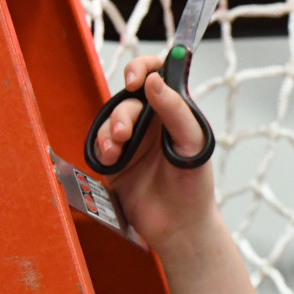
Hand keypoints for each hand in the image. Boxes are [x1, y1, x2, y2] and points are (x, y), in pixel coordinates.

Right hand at [93, 54, 219, 258]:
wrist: (178, 226)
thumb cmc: (194, 184)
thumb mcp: (192, 143)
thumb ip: (176, 111)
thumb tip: (155, 82)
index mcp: (175, 111)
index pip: (158, 75)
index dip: (144, 68)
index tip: (135, 79)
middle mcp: (152, 121)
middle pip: (128, 98)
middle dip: (122, 111)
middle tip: (125, 132)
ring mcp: (132, 140)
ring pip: (111, 119)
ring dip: (110, 130)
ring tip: (117, 149)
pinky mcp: (115, 160)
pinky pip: (100, 142)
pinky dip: (101, 145)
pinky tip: (110, 157)